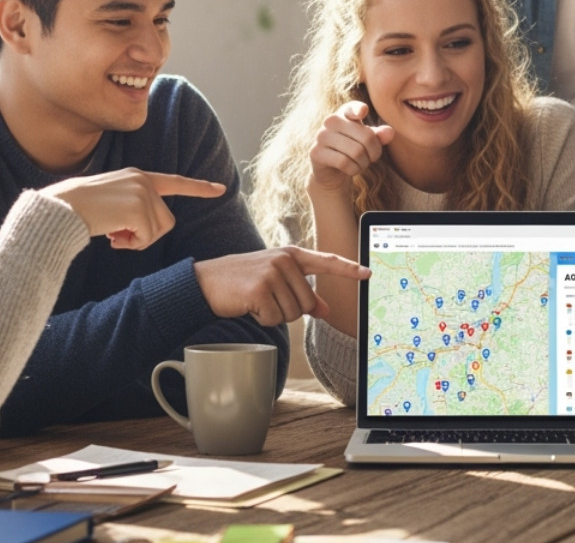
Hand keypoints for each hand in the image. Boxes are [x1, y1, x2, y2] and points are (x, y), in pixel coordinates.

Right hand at [48, 168, 223, 249]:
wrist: (59, 208)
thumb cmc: (77, 208)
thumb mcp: (110, 200)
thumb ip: (132, 206)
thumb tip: (145, 230)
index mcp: (137, 176)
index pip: (174, 181)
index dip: (199, 188)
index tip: (220, 189)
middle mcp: (143, 181)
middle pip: (166, 220)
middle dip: (146, 234)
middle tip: (119, 234)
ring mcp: (141, 193)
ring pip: (158, 231)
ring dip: (137, 240)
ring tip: (113, 234)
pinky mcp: (138, 208)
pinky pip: (146, 238)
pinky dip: (131, 244)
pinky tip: (112, 236)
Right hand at [195, 246, 370, 324]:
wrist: (207, 281)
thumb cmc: (243, 281)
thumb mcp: (276, 282)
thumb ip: (302, 292)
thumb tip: (325, 310)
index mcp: (292, 255)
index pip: (326, 261)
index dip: (349, 269)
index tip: (368, 273)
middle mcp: (285, 260)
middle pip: (307, 303)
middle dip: (290, 309)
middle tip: (267, 299)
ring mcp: (272, 273)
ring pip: (293, 314)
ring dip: (275, 315)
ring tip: (257, 300)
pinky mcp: (259, 289)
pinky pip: (274, 319)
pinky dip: (262, 319)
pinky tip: (249, 305)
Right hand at [308, 101, 395, 193]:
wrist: (332, 171)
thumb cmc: (353, 150)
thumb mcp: (369, 142)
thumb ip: (379, 135)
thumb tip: (390, 132)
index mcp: (344, 113)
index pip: (353, 107)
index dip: (359, 109)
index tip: (363, 113)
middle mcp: (330, 121)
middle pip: (366, 137)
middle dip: (374, 152)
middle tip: (371, 158)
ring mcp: (321, 136)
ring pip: (356, 152)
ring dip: (364, 163)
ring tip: (360, 164)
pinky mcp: (316, 152)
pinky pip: (344, 163)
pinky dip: (353, 169)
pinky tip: (351, 169)